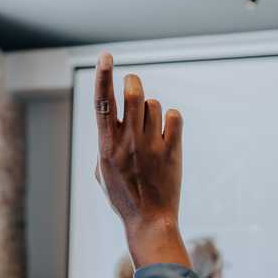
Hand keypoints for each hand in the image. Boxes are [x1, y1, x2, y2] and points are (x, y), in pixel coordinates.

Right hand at [94, 53, 188, 268]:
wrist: (149, 220)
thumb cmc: (123, 197)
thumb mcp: (102, 172)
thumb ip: (105, 143)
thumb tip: (111, 121)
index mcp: (106, 146)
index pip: (102, 103)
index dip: (103, 76)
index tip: (106, 57)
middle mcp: (127, 142)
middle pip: (132, 92)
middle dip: (133, 84)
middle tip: (133, 89)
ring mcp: (150, 145)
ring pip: (153, 104)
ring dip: (152, 110)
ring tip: (151, 130)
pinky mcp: (172, 151)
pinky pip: (174, 117)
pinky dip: (171, 120)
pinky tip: (167, 135)